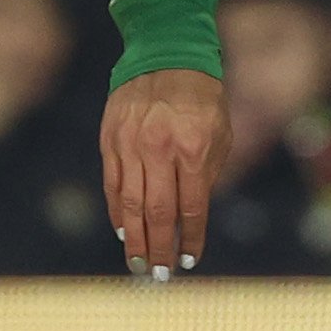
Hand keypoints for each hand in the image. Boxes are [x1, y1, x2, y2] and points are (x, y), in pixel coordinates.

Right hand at [100, 67, 229, 275]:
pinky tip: (123, 231)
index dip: (190, 239)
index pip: (191, 209)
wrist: (166, 55)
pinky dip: (117, 212)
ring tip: (138, 264)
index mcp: (193, 150)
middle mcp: (159, 150)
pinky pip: (112, 185)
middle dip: (159, 249)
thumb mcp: (220, 134)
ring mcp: (130, 145)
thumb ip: (209, 175)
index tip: (189, 261)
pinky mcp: (110, 140)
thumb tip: (192, 217)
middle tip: (160, 275)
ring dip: (134, 239)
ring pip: (130, 204)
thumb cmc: (202, 98)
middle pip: (157, 213)